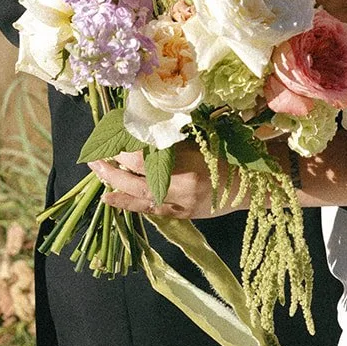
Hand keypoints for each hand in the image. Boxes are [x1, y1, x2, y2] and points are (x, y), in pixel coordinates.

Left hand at [88, 146, 243, 219]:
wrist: (252, 184)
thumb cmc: (227, 155)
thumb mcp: (201, 141)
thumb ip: (172, 141)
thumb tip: (141, 131)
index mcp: (187, 167)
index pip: (145, 161)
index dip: (125, 152)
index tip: (114, 140)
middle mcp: (181, 189)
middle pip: (138, 182)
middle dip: (113, 172)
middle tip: (94, 160)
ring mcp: (181, 205)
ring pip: (141, 200)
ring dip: (117, 189)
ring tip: (99, 179)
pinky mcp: (182, 215)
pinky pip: (151, 210)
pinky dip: (131, 204)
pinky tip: (113, 198)